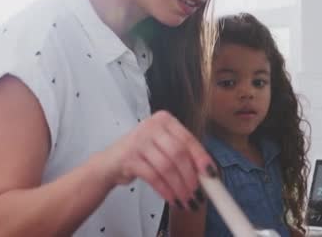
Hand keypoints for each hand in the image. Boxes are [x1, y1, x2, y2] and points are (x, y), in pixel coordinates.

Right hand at [101, 110, 215, 209]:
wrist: (110, 163)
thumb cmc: (142, 155)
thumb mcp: (163, 147)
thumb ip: (183, 155)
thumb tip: (207, 174)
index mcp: (165, 120)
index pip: (188, 139)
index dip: (201, 158)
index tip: (211, 174)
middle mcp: (152, 126)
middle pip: (178, 153)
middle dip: (190, 176)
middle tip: (197, 193)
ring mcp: (139, 140)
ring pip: (166, 166)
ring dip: (179, 187)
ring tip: (185, 199)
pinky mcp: (128, 157)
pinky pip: (153, 176)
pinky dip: (165, 190)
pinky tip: (171, 198)